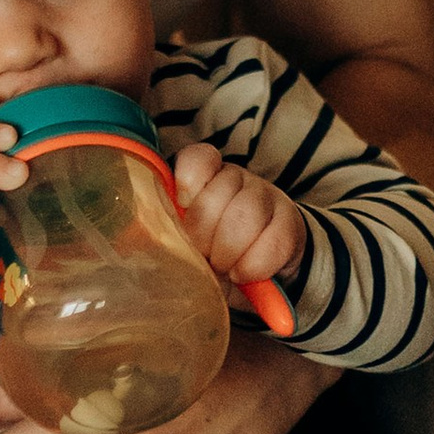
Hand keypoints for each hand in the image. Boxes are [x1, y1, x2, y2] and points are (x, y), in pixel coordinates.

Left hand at [164, 140, 305, 289]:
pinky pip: (273, 242)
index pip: (198, 159)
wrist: (261, 265)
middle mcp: (236, 179)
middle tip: (202, 256)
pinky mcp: (290, 224)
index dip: (188, 182)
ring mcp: (266, 197)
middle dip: (203, 237)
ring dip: (228, 252)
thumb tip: (143, 242)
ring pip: (245, 215)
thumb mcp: (186, 239)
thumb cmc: (212, 250)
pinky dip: (253, 265)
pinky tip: (243, 273)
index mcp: (205, 177)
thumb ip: (168, 232)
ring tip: (222, 267)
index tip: (183, 205)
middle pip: (215, 197)